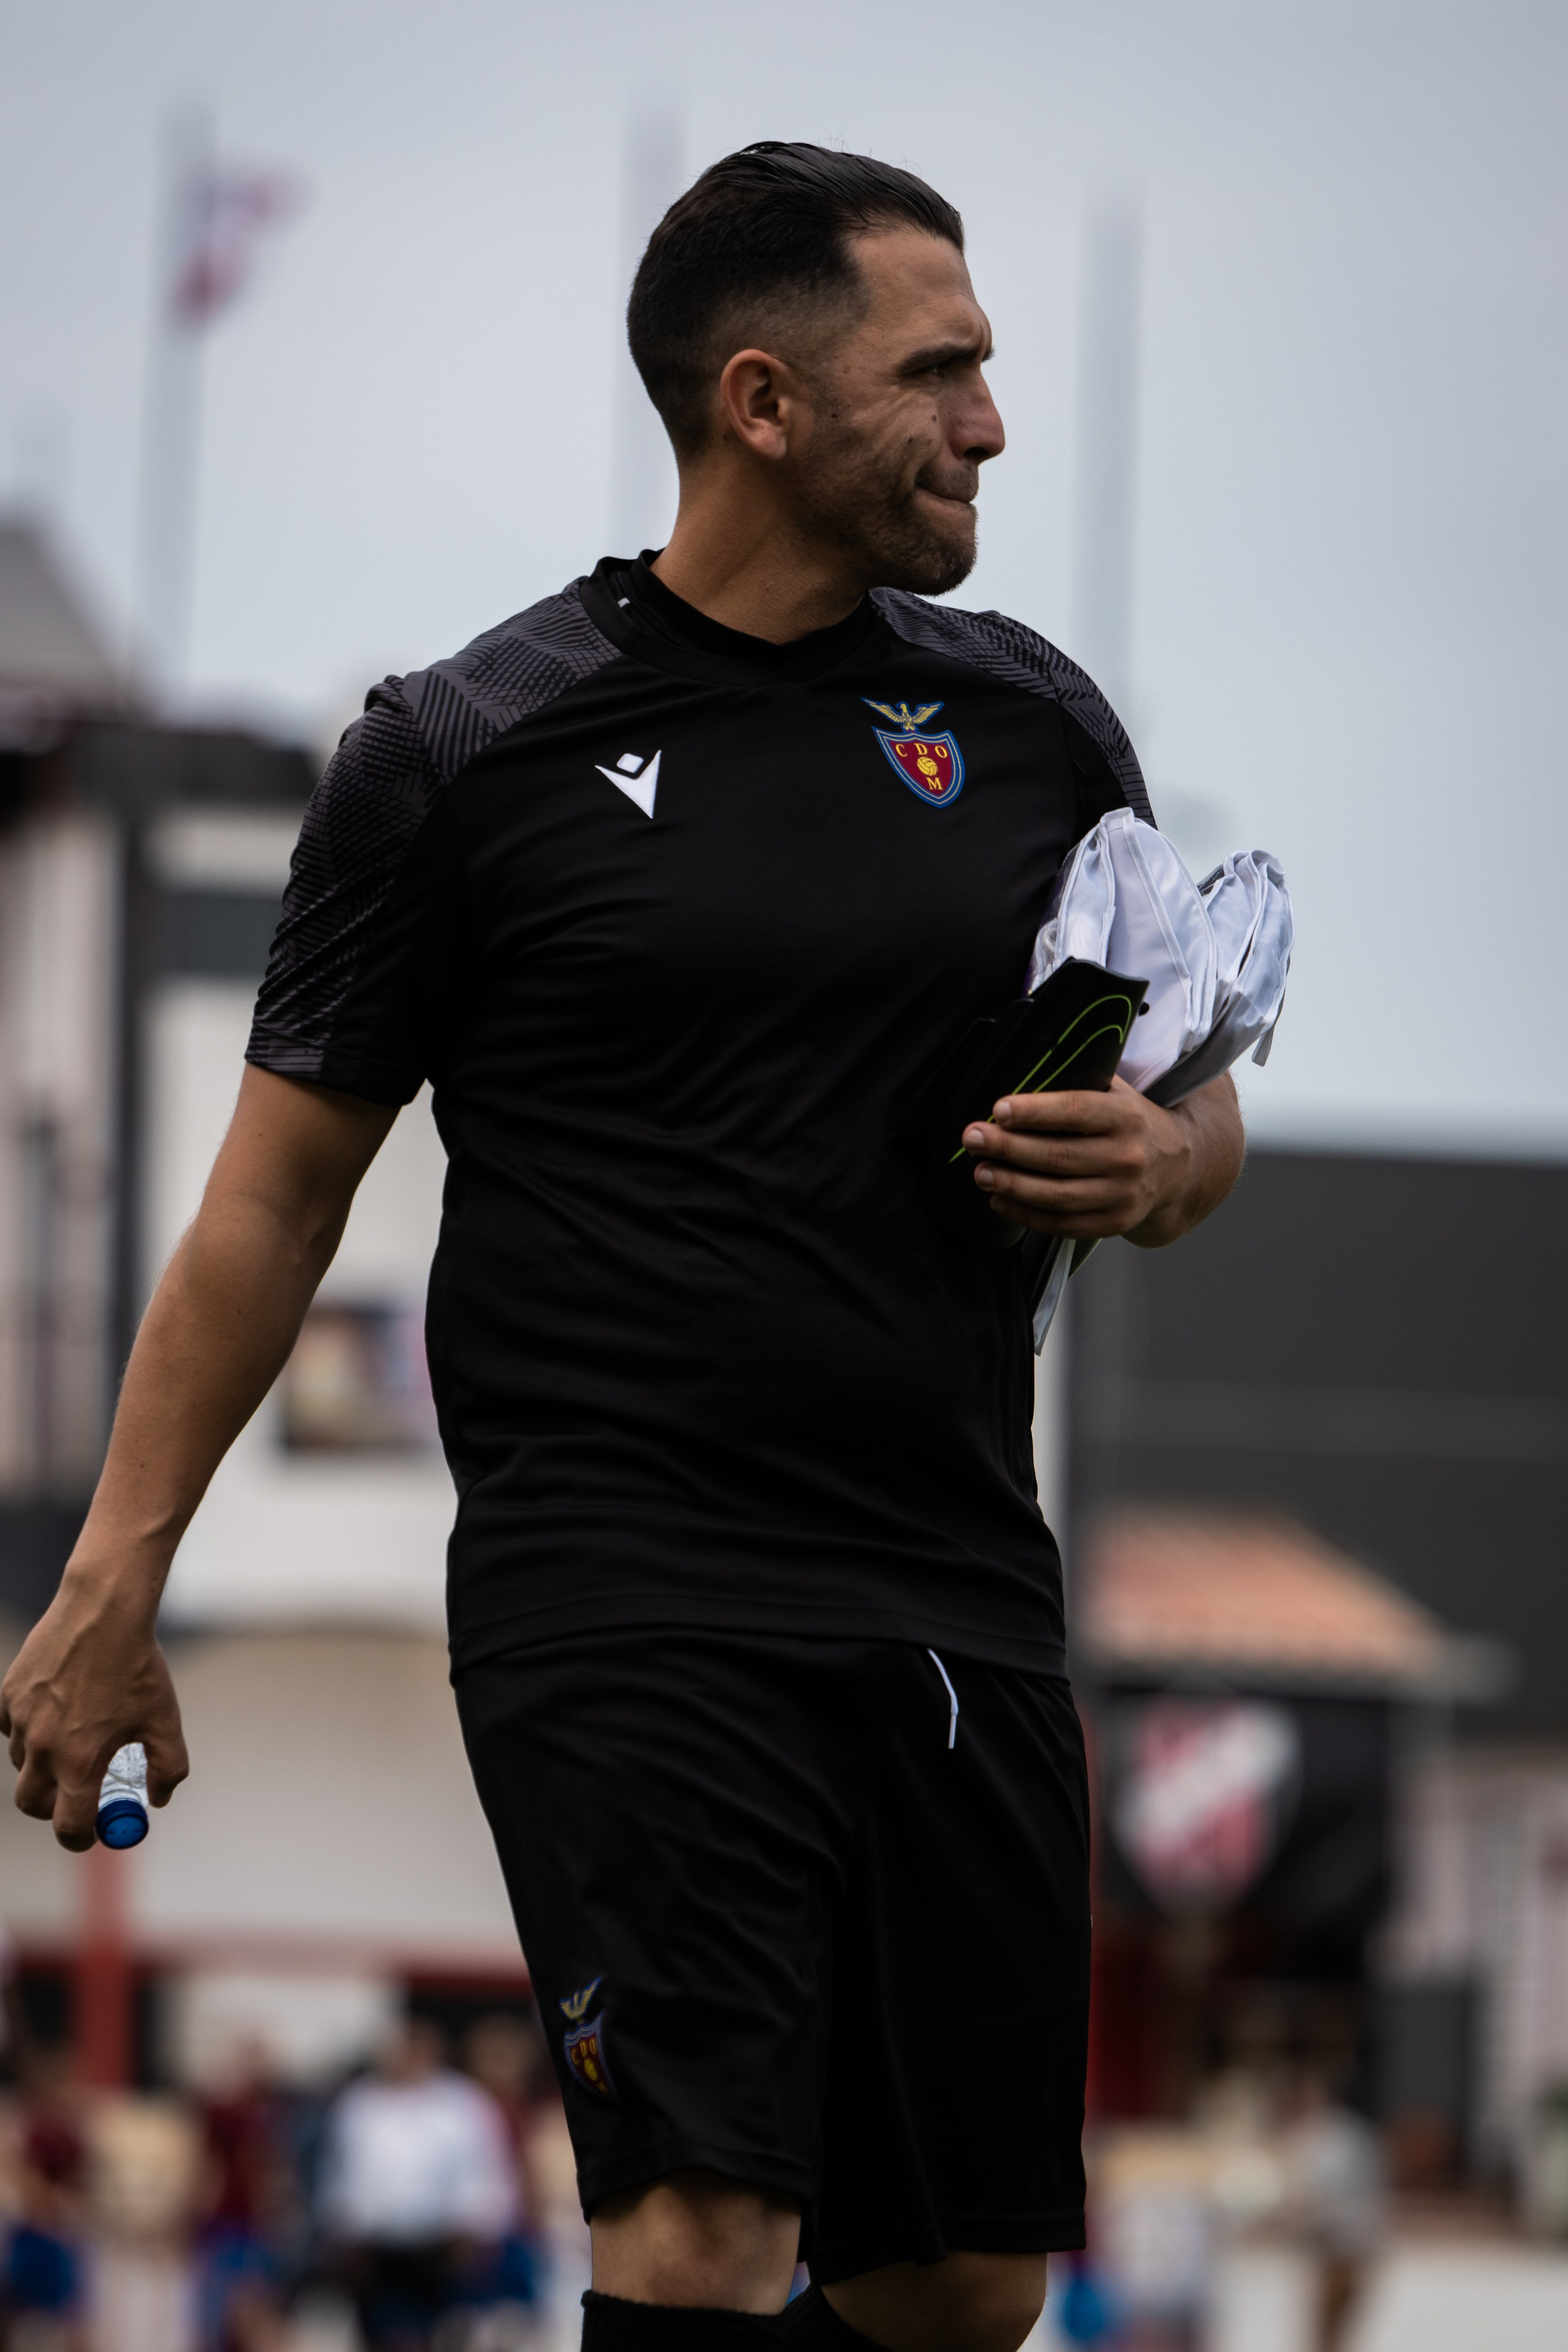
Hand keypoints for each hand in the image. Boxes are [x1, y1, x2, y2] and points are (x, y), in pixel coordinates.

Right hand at [1, 1572, 187, 1850]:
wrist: (104, 1610)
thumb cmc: (138, 1666)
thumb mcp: (165, 1720)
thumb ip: (167, 1768)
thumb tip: (159, 1798)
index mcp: (80, 1762)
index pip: (68, 1827)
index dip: (80, 1838)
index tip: (89, 1833)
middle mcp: (41, 1746)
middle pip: (32, 1804)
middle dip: (52, 1808)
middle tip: (74, 1795)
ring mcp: (20, 1720)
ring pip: (21, 1763)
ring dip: (42, 1764)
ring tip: (74, 1737)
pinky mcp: (8, 1695)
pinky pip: (9, 1728)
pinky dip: (26, 1731)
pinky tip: (54, 1711)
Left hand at [960, 1073, 1241, 1246]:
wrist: (1179, 1165)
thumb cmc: (1130, 1122)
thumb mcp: (1115, 1092)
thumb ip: (1077, 1082)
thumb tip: (1019, 1072)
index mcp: (1126, 1115)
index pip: (1076, 1111)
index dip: (1035, 1111)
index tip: (999, 1109)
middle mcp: (1128, 1156)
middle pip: (1059, 1156)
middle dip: (1009, 1148)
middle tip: (972, 1139)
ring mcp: (1123, 1194)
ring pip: (1058, 1196)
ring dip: (1012, 1185)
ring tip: (981, 1173)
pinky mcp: (1115, 1222)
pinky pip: (1063, 1225)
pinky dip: (1027, 1215)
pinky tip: (1001, 1201)